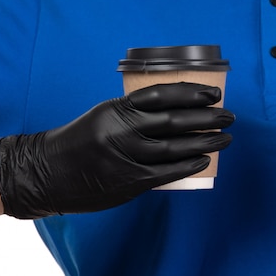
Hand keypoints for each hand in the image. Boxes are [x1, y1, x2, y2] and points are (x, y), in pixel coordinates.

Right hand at [0, 83, 233, 218]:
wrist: (46, 172)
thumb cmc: (81, 141)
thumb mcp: (104, 115)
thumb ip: (136, 113)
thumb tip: (179, 112)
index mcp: (117, 108)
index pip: (161, 95)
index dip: (191, 93)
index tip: (213, 94)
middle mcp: (121, 130)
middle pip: (173, 120)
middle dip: (207, 117)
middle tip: (229, 116)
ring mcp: (124, 157)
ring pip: (173, 147)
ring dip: (204, 141)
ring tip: (225, 138)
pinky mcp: (127, 182)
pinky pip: (165, 173)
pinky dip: (188, 165)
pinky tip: (205, 160)